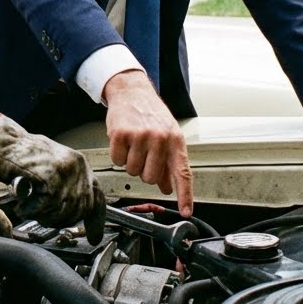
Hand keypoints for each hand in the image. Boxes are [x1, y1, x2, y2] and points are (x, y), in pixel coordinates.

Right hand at [0, 115, 107, 242]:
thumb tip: (74, 206)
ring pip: (63, 212)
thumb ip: (66, 183)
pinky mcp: (51, 178)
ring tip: (30, 208)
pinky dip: (32, 210)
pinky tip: (23, 205)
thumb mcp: (50, 164)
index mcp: (78, 163)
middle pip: (80, 210)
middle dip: (62, 220)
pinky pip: (47, 207)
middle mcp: (77, 166)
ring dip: (44, 216)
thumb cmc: (19, 153)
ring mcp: (65, 172)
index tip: (93, 237)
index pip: (96, 197)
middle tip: (44, 218)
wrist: (1, 143)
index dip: (96, 221)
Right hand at [102, 71, 193, 215]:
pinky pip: (117, 160)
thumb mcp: (167, 136)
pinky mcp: (121, 134)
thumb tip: (167, 187)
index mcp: (175, 140)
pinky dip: (118, 154)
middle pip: (150, 177)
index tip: (185, 211)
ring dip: (131, 161)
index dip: (185, 195)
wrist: (132, 92)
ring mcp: (140, 136)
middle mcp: (159, 138)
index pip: (182, 173)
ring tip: (134, 144)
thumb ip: (169, 163)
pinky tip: (123, 141)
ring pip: (132, 171)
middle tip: (144, 154)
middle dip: (145, 170)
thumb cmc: (151, 114)